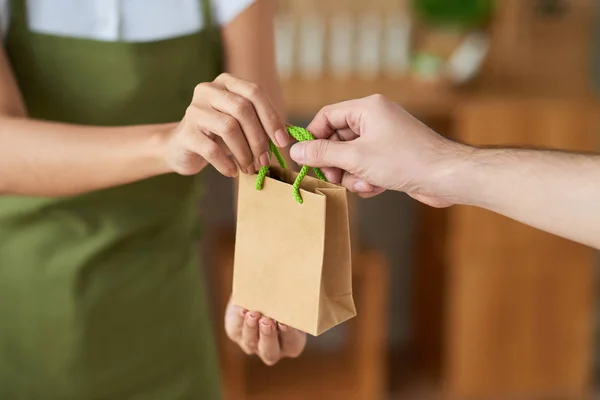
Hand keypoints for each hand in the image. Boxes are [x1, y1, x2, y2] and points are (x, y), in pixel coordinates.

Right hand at [163, 73, 290, 176]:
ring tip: (250, 168)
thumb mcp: (243, 125)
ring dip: (244, 152)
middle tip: (265, 160)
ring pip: (228, 127)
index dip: (271, 117)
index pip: (255, 92)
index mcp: (226, 83)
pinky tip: (233, 172)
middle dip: (259, 138)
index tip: (282, 142)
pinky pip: (211, 149)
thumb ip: (264, 124)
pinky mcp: (185, 133)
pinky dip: (226, 164)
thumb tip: (292, 133)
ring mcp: (194, 110)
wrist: (182, 147)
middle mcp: (208, 90)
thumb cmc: (218, 136)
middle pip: (242, 109)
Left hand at [225, 297, 305, 365]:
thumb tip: (306, 278)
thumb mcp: (290, 299)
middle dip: (268, 336)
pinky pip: (236, 329)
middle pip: (270, 351)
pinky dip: (239, 319)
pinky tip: (242, 309)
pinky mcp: (236, 333)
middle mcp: (273, 349)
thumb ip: (292, 298)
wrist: (258, 294)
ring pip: (251, 343)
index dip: (289, 334)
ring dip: (251, 328)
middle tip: (267, 321)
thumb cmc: (282, 297)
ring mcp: (253, 345)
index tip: (285, 322)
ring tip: (252, 314)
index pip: (292, 342)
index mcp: (292, 342)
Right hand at [289, 94, 468, 206]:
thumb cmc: (405, 160)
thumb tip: (295, 150)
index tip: (305, 158)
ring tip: (363, 183)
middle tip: (333, 178)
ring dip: (352, 174)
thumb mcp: (356, 157)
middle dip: (335, 162)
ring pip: (351, 156)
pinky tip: (376, 187)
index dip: (313, 137)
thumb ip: (322, 154)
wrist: (446, 176)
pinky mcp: (392, 156)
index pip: (327, 116)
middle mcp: (376, 119)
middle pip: (338, 139)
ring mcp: (385, 138)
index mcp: (367, 109)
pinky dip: (366, 178)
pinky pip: (367, 166)